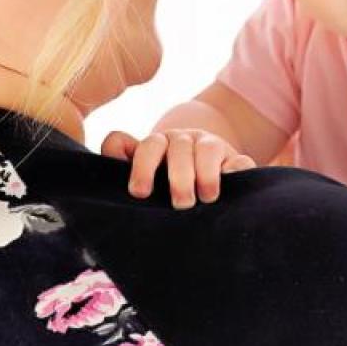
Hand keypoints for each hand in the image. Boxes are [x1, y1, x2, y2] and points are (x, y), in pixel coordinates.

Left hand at [101, 129, 256, 209]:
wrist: (204, 188)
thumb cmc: (164, 186)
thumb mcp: (145, 179)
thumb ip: (123, 166)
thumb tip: (107, 165)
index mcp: (158, 146)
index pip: (148, 146)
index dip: (142, 166)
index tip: (140, 192)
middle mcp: (183, 142)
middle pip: (178, 147)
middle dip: (179, 175)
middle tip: (180, 203)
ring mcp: (211, 148)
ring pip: (208, 149)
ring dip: (206, 173)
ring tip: (206, 198)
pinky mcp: (236, 160)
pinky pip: (240, 160)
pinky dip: (236, 170)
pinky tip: (230, 183)